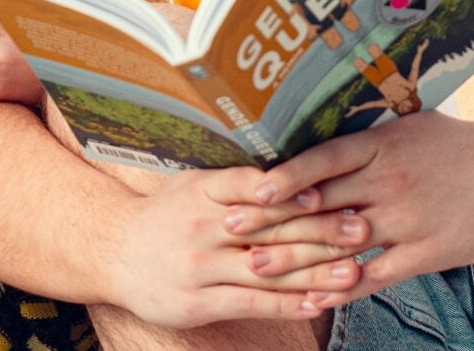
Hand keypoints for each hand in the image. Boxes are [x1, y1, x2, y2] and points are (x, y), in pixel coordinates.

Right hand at [105, 165, 367, 326]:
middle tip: (361, 227)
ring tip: (354, 269)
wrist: (112, 250)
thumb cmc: (164, 214)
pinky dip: (287, 304)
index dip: (292, 189)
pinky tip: (318, 304)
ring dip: (315, 271)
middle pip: (269, 228)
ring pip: (267, 269)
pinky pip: (251, 303)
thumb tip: (288, 169)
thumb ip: (234, 181)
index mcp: (203, 190)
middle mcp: (202, 225)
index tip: (330, 190)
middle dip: (320, 229)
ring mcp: (200, 266)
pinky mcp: (199, 302)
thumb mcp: (192, 185)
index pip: (253, 186)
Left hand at [248, 111, 473, 306]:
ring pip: (340, 242)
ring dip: (295, 256)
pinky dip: (342, 286)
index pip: (323, 159)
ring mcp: (406, 220)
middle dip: (273, 218)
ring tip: (255, 267)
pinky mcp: (425, 253)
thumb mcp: (406, 125)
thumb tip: (316, 119)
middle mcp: (387, 181)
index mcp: (380, 145)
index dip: (285, 175)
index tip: (250, 187)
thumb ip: (363, 134)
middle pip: (321, 203)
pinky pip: (376, 275)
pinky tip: (312, 296)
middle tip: (231, 230)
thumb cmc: (454, 142)